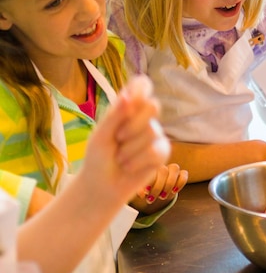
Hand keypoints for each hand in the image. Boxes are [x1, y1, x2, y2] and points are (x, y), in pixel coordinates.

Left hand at [82, 75, 170, 203]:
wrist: (101, 187)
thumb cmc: (98, 158)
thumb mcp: (101, 135)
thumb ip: (114, 116)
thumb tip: (127, 95)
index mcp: (127, 108)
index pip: (142, 85)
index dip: (141, 88)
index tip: (130, 100)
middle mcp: (143, 118)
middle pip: (153, 105)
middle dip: (133, 124)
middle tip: (118, 138)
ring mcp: (155, 135)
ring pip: (152, 132)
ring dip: (131, 150)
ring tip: (120, 159)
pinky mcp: (161, 153)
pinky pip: (156, 151)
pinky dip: (138, 161)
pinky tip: (129, 167)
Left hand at [130, 163, 187, 214]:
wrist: (157, 192)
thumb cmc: (148, 189)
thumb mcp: (142, 190)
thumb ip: (140, 190)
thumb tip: (141, 194)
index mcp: (151, 167)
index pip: (151, 170)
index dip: (149, 181)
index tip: (145, 192)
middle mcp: (162, 166)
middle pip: (163, 170)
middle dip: (158, 187)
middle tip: (152, 199)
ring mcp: (172, 169)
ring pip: (175, 168)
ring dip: (169, 184)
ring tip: (162, 197)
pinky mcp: (182, 174)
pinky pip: (184, 174)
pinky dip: (180, 182)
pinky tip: (174, 191)